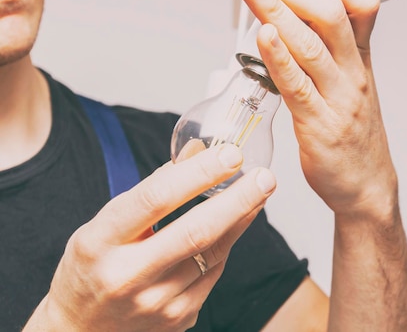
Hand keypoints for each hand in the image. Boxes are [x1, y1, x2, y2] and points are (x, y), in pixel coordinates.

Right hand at [23, 144, 275, 331]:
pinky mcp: (179, 316)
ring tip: (259, 192)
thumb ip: (151, 188)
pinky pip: (214, 271)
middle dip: (238, 200)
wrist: (82, 329)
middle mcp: (127, 276)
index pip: (156, 199)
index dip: (198, 173)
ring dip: (242, 218)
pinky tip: (236, 222)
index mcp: (100, 242)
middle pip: (196, 231)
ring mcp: (156, 302)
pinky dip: (228, 242)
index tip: (230, 154)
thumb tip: (198, 151)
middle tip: (265, 177)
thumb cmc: (93, 267)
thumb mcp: (104, 223)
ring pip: (214, 252)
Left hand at [230, 0, 396, 218]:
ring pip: (309, 44)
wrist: (368, 185)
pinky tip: (263, 36)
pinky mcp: (319, 126)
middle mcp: (352, 73)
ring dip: (274, 11)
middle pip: (330, 13)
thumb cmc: (353, 136)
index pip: (358, 2)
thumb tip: (292, 19)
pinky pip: (298, 85)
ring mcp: (338, 99)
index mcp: (360, 58)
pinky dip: (279, 58)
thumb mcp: (350, 84)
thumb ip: (327, 50)